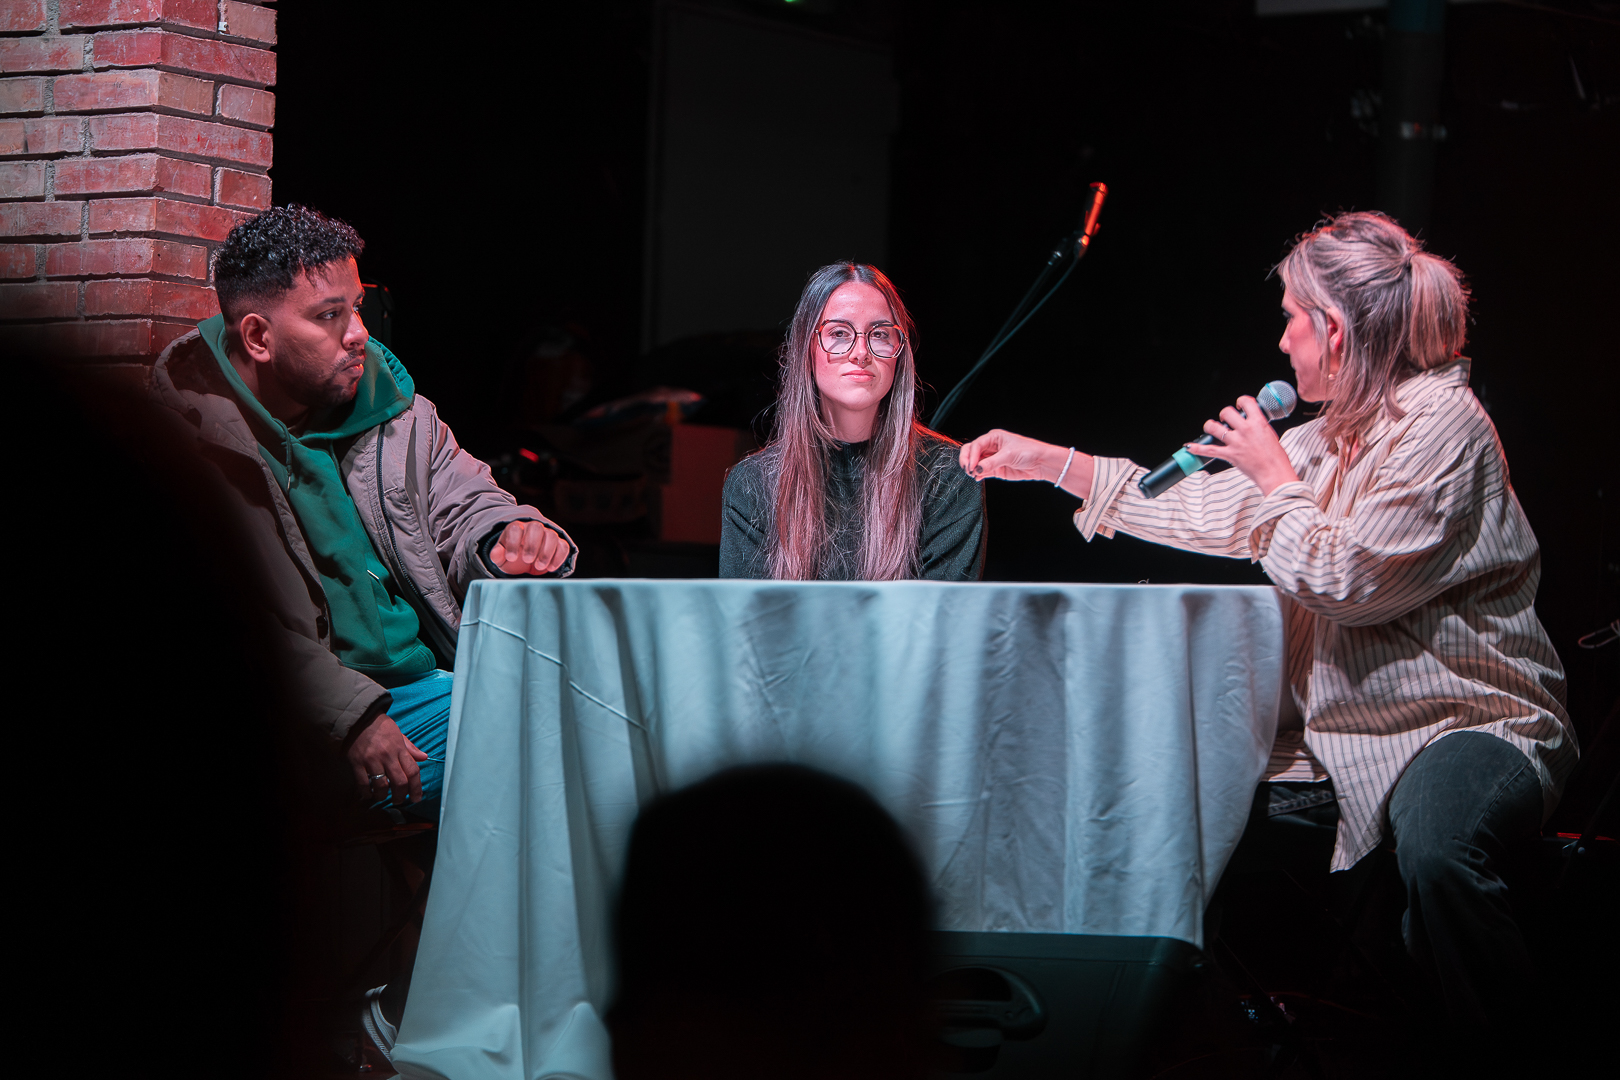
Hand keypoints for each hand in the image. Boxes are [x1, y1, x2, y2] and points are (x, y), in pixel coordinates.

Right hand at [347, 714, 427, 805]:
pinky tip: (368, 794)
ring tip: (382, 797)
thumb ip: (410, 748)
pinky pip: (362, 783)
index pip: (413, 771)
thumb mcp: (398, 733)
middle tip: (399, 800)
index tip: (416, 798)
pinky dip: (366, 792)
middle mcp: (387, 755)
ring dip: (383, 796)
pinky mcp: (356, 762)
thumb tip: (424, 758)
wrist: (357, 718)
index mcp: (399, 748)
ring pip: (381, 785)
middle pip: (400, 782)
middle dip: (401, 796)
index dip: (416, 787)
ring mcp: (371, 759)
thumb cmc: (379, 726)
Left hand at [490, 520, 568, 575]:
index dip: (513, 543)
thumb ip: (497, 555)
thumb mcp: (501, 559)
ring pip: (551, 535)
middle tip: (527, 560)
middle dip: (532, 545)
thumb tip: (496, 552)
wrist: (526, 563)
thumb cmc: (513, 558)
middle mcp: (533, 528)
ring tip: (539, 566)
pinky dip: (558, 558)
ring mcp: (548, 535)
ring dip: (546, 552)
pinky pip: (563, 546)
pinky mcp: (559, 544)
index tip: (511, 558)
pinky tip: (550, 568)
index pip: (515, 528)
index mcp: (517, 529)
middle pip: (536, 527)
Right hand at [960, 429, 1093, 497]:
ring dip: (972, 469)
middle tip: (969, 470)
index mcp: (993, 437)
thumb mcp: (1009, 455)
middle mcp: (991, 447)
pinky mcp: (996, 470)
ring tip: (974, 474)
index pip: (975, 445)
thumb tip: (977, 469)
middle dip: (968, 461)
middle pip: (971, 452)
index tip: (972, 465)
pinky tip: (978, 477)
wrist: (1041, 463)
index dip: (971, 456)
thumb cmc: (1030, 451)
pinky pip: (982, 472)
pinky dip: (978, 475)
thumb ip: (991, 463)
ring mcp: (992, 459)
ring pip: (975, 463)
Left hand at [1181, 395, 1298, 495]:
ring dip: (1210, 426)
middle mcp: (1245, 430)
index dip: (1241, 401)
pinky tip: (1189, 446)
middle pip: (1226, 412)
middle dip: (1224, 414)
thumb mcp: (1271, 434)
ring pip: (1214, 427)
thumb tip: (1252, 423)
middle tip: (1225, 420)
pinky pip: (1209, 450)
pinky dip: (1197, 449)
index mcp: (1258, 423)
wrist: (1274, 473)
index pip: (1246, 402)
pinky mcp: (1229, 455)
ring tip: (1212, 427)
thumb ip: (1259, 426)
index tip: (1240, 405)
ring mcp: (1236, 442)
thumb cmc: (1276, 457)